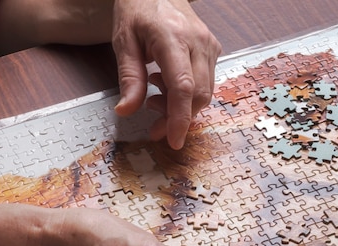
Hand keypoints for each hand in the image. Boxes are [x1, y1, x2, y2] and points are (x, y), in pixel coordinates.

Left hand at [111, 0, 220, 149]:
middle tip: (154, 125)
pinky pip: (206, 83)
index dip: (179, 118)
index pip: (183, 87)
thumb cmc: (139, 9)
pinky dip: (188, 94)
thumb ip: (129, 78)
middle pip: (198, 95)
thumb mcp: (123, 41)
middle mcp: (198, 42)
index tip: (173, 140)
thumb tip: (127, 111)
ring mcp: (210, 46)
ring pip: (205, 92)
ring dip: (182, 106)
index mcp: (173, 38)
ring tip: (155, 95)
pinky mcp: (214, 50)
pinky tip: (167, 84)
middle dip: (178, 118)